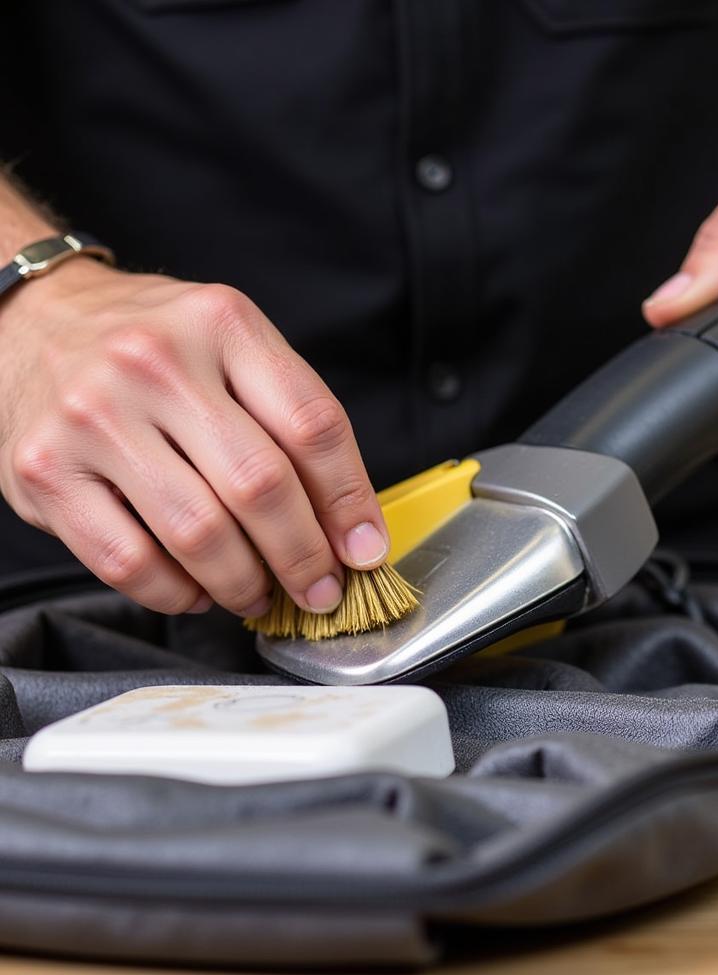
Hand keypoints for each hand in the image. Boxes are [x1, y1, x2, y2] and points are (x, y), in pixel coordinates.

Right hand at [0, 259, 389, 616]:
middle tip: (319, 589)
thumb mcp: (233, 347)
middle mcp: (156, 363)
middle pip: (260, 485)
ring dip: (243, 583)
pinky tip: (194, 591)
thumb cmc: (155, 347)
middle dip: (304, 556)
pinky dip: (175, 593)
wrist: (33, 319)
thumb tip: (350, 530)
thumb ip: (292, 421)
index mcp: (223, 325)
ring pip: (198, 533)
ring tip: (258, 593)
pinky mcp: (45, 470)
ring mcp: (94, 416)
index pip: (313, 425)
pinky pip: (129, 561)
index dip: (350, 501)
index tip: (364, 548)